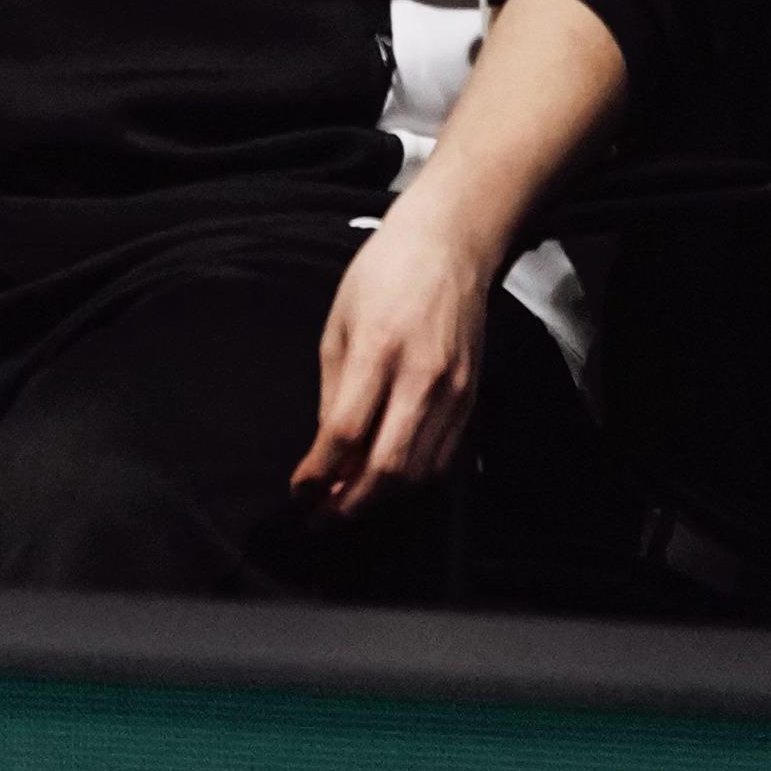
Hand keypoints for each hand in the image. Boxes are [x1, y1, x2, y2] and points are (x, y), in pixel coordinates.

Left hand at [298, 206, 495, 511]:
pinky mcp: (473, 400)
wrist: (452, 248)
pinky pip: (443, 459)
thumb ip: (333, 392)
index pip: (345, 433)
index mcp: (378, 353)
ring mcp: (454, 393)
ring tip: (345, 511)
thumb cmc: (381, 278)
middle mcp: (422, 379)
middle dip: (349, 505)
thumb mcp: (338, 324)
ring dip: (380, 502)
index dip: (318, 474)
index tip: (296, 494)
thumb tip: (324, 451)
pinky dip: (412, 483)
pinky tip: (384, 487)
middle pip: (388, 467)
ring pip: (420, 473)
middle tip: (318, 522)